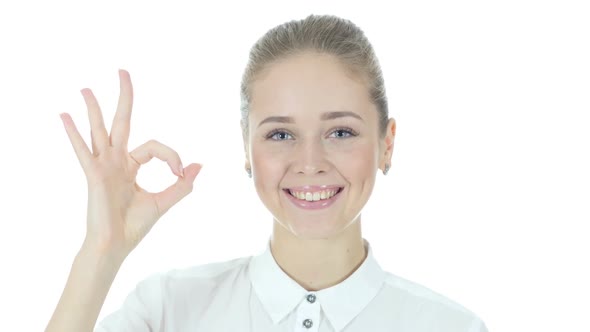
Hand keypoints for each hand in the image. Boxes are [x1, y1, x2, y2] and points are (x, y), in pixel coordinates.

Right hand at [59, 69, 200, 259]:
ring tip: (87, 89)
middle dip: (124, 97)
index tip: (180, 173)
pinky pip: (83, 150)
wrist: (116, 245)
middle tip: (123, 72)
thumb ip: (182, 184)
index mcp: (132, 166)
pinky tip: (65, 116)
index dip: (172, 156)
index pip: (155, 147)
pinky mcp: (94, 175)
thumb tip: (199, 166)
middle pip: (122, 122)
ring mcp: (103, 166)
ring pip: (99, 130)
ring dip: (94, 109)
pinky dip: (74, 133)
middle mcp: (116, 161)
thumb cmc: (134, 226)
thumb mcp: (163, 201)